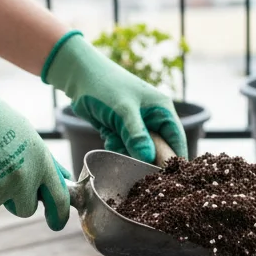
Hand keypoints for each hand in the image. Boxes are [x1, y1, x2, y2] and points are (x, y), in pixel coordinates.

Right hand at [0, 56, 70, 229]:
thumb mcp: (25, 133)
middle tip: (4, 184)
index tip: (55, 223)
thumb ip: (42, 160)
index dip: (58, 215)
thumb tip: (63, 178)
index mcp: (41, 160)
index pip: (59, 198)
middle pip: (26, 209)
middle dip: (16, 202)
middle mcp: (26, 177)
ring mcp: (3, 186)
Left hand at [41, 31, 187, 163]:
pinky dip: (117, 147)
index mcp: (163, 110)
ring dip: (127, 152)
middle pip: (158, 151)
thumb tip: (149, 159)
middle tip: (132, 159)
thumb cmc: (105, 86)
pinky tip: (109, 135)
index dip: (173, 161)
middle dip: (144, 157)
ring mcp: (138, 126)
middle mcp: (154, 119)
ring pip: (140, 153)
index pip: (177, 142)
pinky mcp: (123, 131)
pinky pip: (125, 149)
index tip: (165, 179)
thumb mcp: (123, 111)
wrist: (78, 76)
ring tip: (115, 137)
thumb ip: (137, 136)